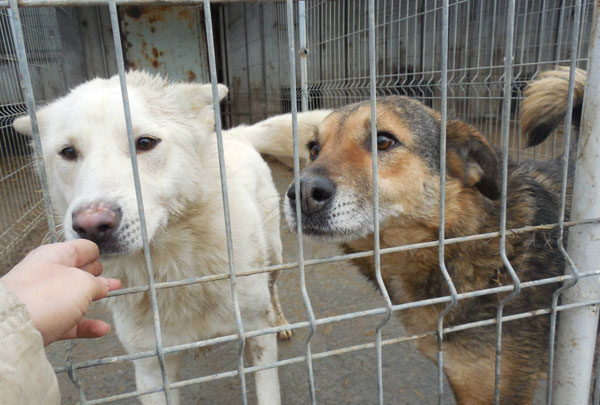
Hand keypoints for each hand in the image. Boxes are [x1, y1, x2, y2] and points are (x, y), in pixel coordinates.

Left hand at [1, 240, 119, 345]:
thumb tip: (103, 287)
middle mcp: (46, 275)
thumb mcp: (82, 282)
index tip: (104, 258)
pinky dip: (86, 325)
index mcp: (54, 256)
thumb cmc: (42, 297)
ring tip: (108, 297)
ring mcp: (42, 300)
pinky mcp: (42, 322)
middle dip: (94, 275)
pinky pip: (69, 322)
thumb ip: (97, 283)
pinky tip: (100, 329)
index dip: (95, 253)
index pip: (80, 249)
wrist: (11, 328)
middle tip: (108, 277)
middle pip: (76, 272)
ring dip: (92, 298)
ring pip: (72, 297)